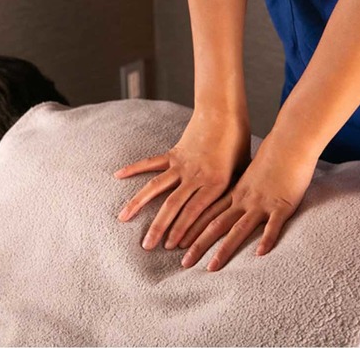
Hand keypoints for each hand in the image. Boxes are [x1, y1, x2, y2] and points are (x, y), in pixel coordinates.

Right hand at [115, 109, 249, 250]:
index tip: (171, 247)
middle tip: (146, 246)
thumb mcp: (242, 171)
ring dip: (138, 204)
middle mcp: (195, 176)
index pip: (194, 212)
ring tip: (122, 218)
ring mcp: (181, 165)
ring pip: (156, 187)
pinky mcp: (173, 154)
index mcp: (215, 183)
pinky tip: (117, 176)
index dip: (182, 231)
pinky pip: (150, 163)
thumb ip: (232, 193)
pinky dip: (134, 169)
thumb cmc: (238, 144)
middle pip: (172, 206)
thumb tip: (231, 217)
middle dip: (159, 228)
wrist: (224, 112)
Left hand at [179, 134, 316, 270]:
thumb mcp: (247, 172)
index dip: (189, 230)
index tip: (175, 244)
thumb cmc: (270, 158)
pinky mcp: (282, 205)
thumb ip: (237, 186)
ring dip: (224, 249)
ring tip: (211, 268)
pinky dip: (267, 239)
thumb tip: (227, 195)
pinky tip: (261, 254)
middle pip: (215, 225)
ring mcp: (261, 203)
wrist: (288, 144)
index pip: (206, 214)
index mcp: (233, 193)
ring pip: (239, 229)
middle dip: (198, 245)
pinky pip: (274, 225)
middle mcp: (243, 200)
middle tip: (183, 263)